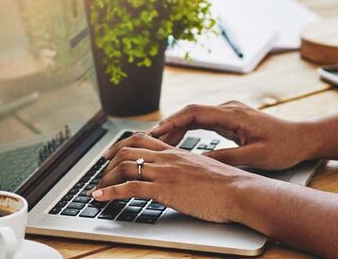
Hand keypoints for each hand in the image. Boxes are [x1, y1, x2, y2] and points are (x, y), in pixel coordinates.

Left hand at [91, 133, 268, 223]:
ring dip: (105, 179)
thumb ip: (189, 168)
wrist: (239, 191)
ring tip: (97, 188)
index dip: (122, 145)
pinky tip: (99, 197)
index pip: (142, 140)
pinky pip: (129, 188)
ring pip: (124, 167)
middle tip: (99, 172)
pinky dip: (109, 192)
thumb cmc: (228, 185)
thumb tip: (183, 175)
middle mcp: (167, 158)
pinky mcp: (164, 190)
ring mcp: (165, 173)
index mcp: (177, 152)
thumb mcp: (204, 170)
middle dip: (108, 162)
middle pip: (128, 150)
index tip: (111, 155)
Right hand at [148, 100, 316, 170]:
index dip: (171, 122)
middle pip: (189, 113)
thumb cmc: (284, 147)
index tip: (154, 133)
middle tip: (148, 141)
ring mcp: (229, 114)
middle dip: (168, 126)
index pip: (194, 112)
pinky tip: (177, 143)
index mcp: (233, 114)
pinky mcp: (231, 121)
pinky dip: (188, 132)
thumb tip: (200, 163)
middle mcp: (228, 109)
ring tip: (157, 144)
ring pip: (194, 117)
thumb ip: (227, 158)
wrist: (304, 139)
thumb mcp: (255, 156)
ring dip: (176, 129)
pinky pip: (203, 123)